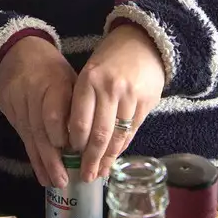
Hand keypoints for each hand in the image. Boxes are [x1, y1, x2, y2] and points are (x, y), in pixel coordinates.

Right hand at [0, 36, 75, 187]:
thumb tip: (94, 144)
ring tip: (53, 182)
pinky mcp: (6, 109)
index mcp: (54, 81)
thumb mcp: (72, 80)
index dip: (61, 135)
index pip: (54, 112)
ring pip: (29, 136)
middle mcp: (32, 92)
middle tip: (64, 180)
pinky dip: (32, 156)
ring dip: (42, 162)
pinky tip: (41, 173)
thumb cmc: (54, 70)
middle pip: (40, 130)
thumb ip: (79, 108)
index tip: (75, 153)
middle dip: (52, 158)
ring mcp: (16, 101)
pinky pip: (21, 136)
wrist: (19, 52)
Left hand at [70, 25, 165, 181]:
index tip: (70, 156)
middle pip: (99, 135)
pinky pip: (132, 132)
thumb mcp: (90, 72)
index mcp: (89, 80)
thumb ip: (82, 100)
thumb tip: (74, 136)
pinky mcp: (146, 103)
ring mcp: (130, 97)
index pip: (79, 122)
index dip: (75, 144)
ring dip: (108, 159)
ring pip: (117, 137)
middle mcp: (110, 89)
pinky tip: (116, 156)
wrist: (144, 42)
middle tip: (86, 176)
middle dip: (91, 160)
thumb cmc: (110, 59)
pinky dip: (123, 147)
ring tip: (101, 172)